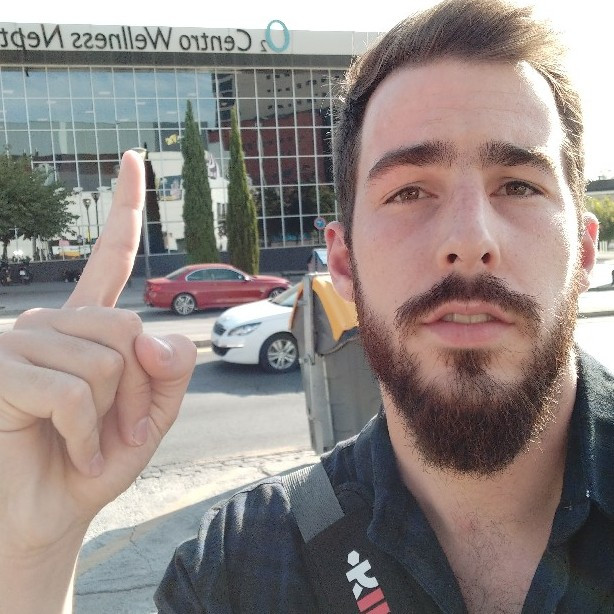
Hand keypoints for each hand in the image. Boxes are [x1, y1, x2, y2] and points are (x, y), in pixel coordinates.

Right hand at [0, 151, 195, 611]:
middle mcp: (50, 323)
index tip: (134, 160)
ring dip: (109, 414)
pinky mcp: (0, 368)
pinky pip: (73, 390)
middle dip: (135, 389)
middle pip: (128, 328)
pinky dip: (85, 432)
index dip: (124, 210)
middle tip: (113, 427)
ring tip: (84, 439)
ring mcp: (19, 341)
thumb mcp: (152, 415)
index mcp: (87, 327)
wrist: (48, 514)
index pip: (110, 258)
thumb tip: (153, 333)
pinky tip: (66, 448)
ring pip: (106, 358)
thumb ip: (169, 369)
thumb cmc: (94, 462)